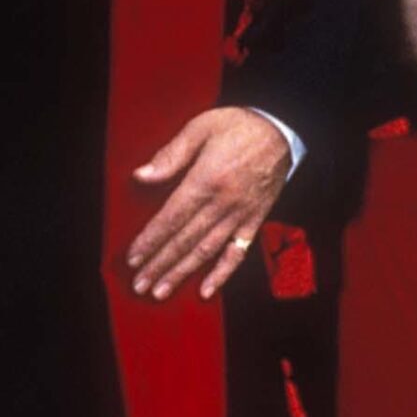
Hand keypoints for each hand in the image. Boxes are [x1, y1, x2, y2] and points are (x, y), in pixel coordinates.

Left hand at [127, 107, 291, 301]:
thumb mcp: (200, 128)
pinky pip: (238, 253)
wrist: (282, 130)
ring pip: (206, 251)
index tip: (133, 257)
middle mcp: (223, 203)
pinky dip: (222, 274)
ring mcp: (240, 215)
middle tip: (140, 283)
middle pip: (185, 240)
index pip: (171, 218)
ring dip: (182, 273)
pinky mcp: (255, 220)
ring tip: (161, 291)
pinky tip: (206, 290)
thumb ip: (171, 155)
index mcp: (207, 179)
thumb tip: (141, 175)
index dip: (150, 240)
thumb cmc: (239, 125)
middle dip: (159, 264)